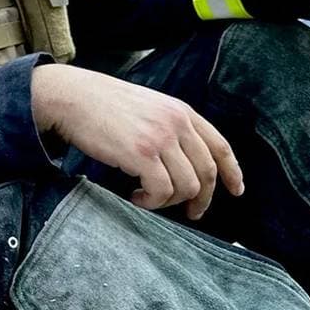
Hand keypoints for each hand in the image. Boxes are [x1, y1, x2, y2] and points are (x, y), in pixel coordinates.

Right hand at [31, 63, 242, 219]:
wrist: (72, 96)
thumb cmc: (102, 104)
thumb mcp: (148, 107)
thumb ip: (169, 126)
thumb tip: (182, 161)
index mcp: (181, 111)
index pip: (220, 146)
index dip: (233, 173)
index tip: (237, 191)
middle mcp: (177, 123)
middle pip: (206, 172)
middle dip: (202, 199)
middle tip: (191, 213)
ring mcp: (161, 138)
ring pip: (187, 186)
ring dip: (169, 201)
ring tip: (147, 198)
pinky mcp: (142, 154)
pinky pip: (162, 191)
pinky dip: (151, 202)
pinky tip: (135, 196)